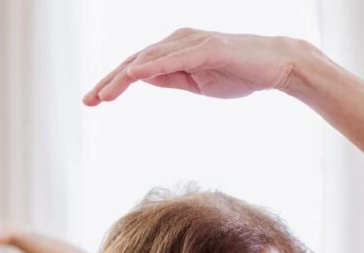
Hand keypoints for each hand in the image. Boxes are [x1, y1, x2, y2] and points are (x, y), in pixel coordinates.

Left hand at [84, 30, 302, 104]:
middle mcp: (179, 40)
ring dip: (124, 75)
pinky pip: (174, 57)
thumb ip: (170, 78)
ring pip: (150, 58)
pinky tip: (135, 75)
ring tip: (104, 93)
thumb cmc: (237, 73)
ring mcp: (193, 42)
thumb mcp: (195, 81)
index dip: (113, 82)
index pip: (136, 66)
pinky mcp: (208, 48)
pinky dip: (153, 65)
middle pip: (135, 60)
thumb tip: (143, 78)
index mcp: (174, 49)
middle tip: (87, 100)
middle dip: (109, 80)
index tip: (93, 101)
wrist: (276, 66)